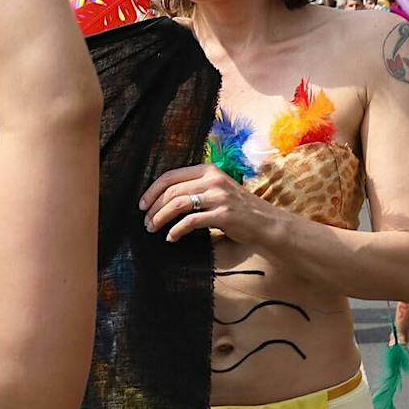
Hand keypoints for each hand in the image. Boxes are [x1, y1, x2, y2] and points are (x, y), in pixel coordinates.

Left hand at [140, 162, 276, 244]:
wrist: (266, 223)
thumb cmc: (238, 209)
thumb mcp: (217, 190)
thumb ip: (195, 189)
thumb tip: (162, 200)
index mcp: (208, 170)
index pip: (171, 176)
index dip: (152, 190)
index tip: (142, 204)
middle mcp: (213, 180)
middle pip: (171, 191)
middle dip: (153, 208)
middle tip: (146, 222)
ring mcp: (219, 196)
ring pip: (178, 204)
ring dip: (160, 218)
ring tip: (153, 229)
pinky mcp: (223, 214)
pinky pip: (191, 222)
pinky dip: (176, 230)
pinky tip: (171, 238)